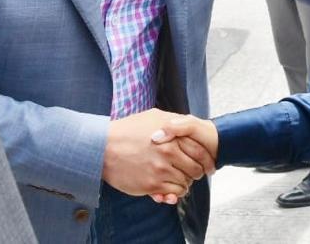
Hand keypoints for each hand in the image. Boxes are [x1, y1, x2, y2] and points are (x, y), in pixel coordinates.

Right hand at [101, 109, 215, 200]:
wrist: (102, 148)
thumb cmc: (127, 130)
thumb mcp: (153, 117)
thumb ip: (174, 121)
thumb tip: (189, 123)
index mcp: (172, 135)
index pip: (201, 150)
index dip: (207, 158)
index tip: (207, 162)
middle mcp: (169, 152)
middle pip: (197, 168)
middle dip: (197, 171)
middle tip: (192, 172)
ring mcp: (161, 170)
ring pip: (187, 182)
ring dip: (185, 182)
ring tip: (178, 178)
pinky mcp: (152, 185)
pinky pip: (175, 192)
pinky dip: (175, 192)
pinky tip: (169, 186)